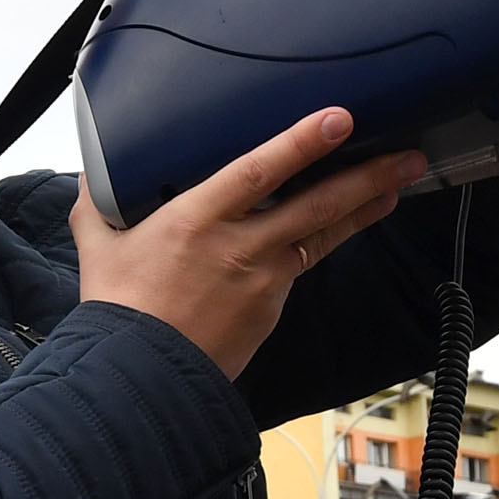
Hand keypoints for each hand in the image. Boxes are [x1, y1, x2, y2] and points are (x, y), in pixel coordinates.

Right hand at [73, 108, 417, 376]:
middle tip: (406, 155)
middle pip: (316, 205)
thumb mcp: (99, 245)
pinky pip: (299, 268)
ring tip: (395, 186)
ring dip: (362, 209)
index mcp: (197, 220)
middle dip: (367, 176)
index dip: (301, 142)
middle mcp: (239, 247)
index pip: (259, 171)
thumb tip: (91, 179)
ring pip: (321, 237)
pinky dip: (321, 245)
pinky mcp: (270, 309)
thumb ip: (99, 204)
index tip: (338, 119)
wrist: (138, 380)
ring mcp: (262, 281)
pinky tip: (338, 230)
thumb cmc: (118, 311)